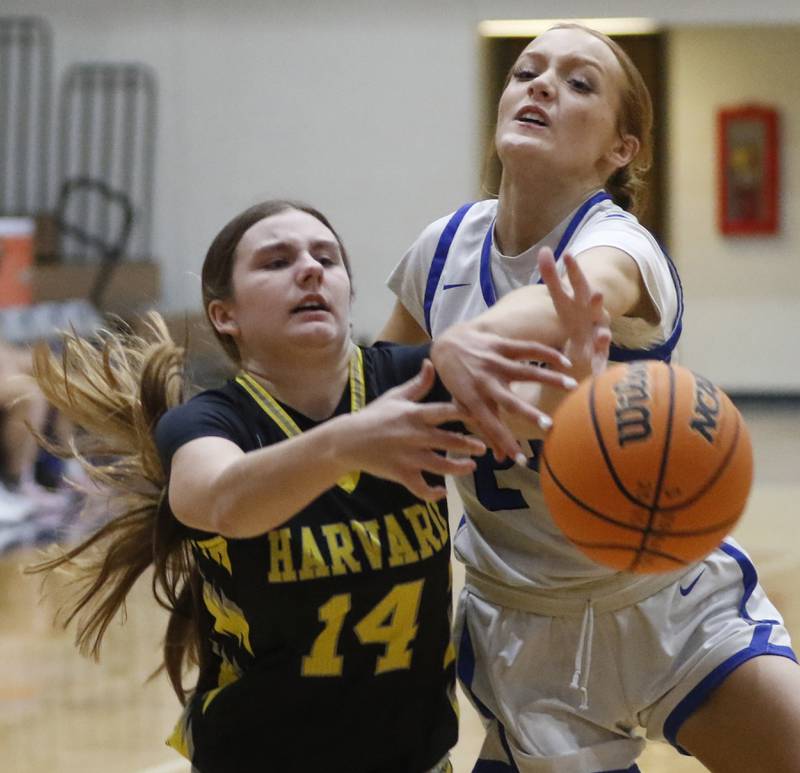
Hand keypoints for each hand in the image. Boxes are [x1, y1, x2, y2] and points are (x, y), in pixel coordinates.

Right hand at [342, 359, 485, 500]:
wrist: (347, 440)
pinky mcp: (401, 474)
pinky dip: (432, 493)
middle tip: (484, 448)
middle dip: (469, 445)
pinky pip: (420, 488)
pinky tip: (442, 492)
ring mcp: (408, 457)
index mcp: (415, 415)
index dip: (467, 414)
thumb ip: (418, 384)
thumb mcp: (395, 397)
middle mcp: (415, 435)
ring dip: (459, 468)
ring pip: (440, 466)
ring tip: (471, 467)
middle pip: (449, 440)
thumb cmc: (374, 416)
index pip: (446, 412)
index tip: (481, 416)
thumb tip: (431, 362)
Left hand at [430, 324, 574, 461]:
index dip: (505, 443)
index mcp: (474, 401)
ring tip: (572, 386)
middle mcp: (485, 383)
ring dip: (549, 378)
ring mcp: (493, 363)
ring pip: (525, 371)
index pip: (491, 427)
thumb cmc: (459, 382)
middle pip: (510, 401)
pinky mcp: (500, 345)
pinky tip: (566, 362)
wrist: (448, 345)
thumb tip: (501, 459)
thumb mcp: (466, 406)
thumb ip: (485, 430)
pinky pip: (527, 348)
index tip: (521, 460)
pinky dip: (547, 354)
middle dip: (529, 415)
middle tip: (549, 426)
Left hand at [539, 247, 610, 382]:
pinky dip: (600, 367)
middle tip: (596, 293)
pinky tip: (599, 374)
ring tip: (603, 335)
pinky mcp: (598, 357)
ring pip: (603, 336)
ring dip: (603, 335)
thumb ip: (551, 276)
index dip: (573, 270)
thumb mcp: (560, 299)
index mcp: (581, 302)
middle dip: (596, 302)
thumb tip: (544, 249)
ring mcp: (598, 336)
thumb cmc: (572, 318)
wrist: (584, 347)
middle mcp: (593, 316)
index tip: (567, 254)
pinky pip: (601, 363)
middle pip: (595, 308)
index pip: (578, 283)